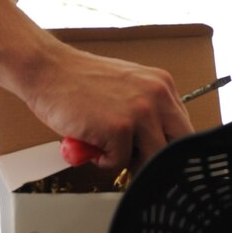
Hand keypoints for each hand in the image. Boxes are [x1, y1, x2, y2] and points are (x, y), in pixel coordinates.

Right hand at [20, 46, 191, 175]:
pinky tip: (91, 142)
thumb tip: (158, 145)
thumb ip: (148, 111)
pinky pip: (119, 162)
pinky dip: (102, 159)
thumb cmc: (79, 81)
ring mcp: (139, 112)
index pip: (184, 129)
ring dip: (127, 161)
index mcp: (162, 84)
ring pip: (150, 159)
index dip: (169, 148)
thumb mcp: (128, 87)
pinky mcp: (119, 129)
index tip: (156, 157)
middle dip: (155, 160)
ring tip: (106, 146)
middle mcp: (157, 96)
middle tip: (135, 161)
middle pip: (175, 148)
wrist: (48, 70)